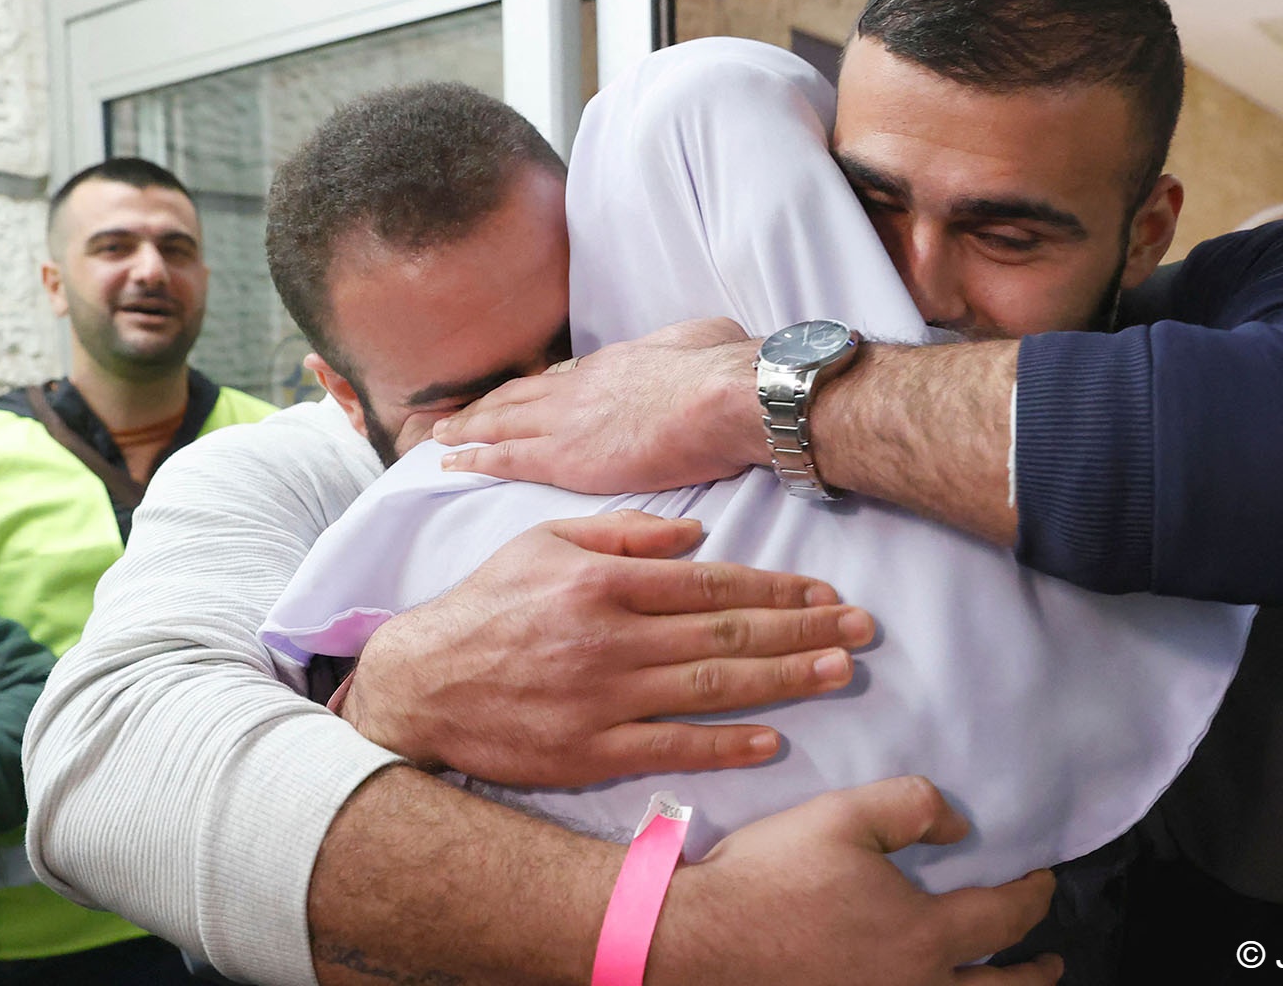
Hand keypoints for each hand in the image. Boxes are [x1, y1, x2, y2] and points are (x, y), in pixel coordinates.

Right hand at [339, 510, 873, 785]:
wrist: (420, 684)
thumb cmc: (487, 605)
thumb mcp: (544, 541)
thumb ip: (622, 531)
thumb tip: (696, 534)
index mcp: (604, 580)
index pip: (711, 581)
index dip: (777, 586)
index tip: (827, 591)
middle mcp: (612, 636)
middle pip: (727, 631)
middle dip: (803, 629)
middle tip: (861, 630)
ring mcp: (603, 697)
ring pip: (712, 686)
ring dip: (784, 679)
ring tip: (839, 673)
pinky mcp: (590, 751)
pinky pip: (670, 747)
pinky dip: (725, 745)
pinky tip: (772, 738)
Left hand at [433, 318, 766, 492]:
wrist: (723, 397)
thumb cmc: (723, 371)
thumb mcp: (704, 339)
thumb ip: (689, 344)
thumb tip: (701, 342)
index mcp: (613, 364)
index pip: (560, 379)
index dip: (533, 389)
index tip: (515, 396)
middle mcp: (579, 387)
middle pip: (519, 396)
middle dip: (484, 407)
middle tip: (453, 415)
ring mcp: (568, 420)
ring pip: (501, 422)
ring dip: (468, 429)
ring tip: (440, 437)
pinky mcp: (567, 457)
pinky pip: (506, 457)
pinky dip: (475, 457)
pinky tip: (451, 461)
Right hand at [652, 777, 1061, 984]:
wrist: (696, 942)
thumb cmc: (767, 879)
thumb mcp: (843, 815)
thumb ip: (913, 806)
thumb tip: (959, 824)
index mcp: (922, 937)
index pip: (1004, 919)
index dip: (1032, 897)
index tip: (1041, 881)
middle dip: (1034, 974)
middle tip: (1050, 961)